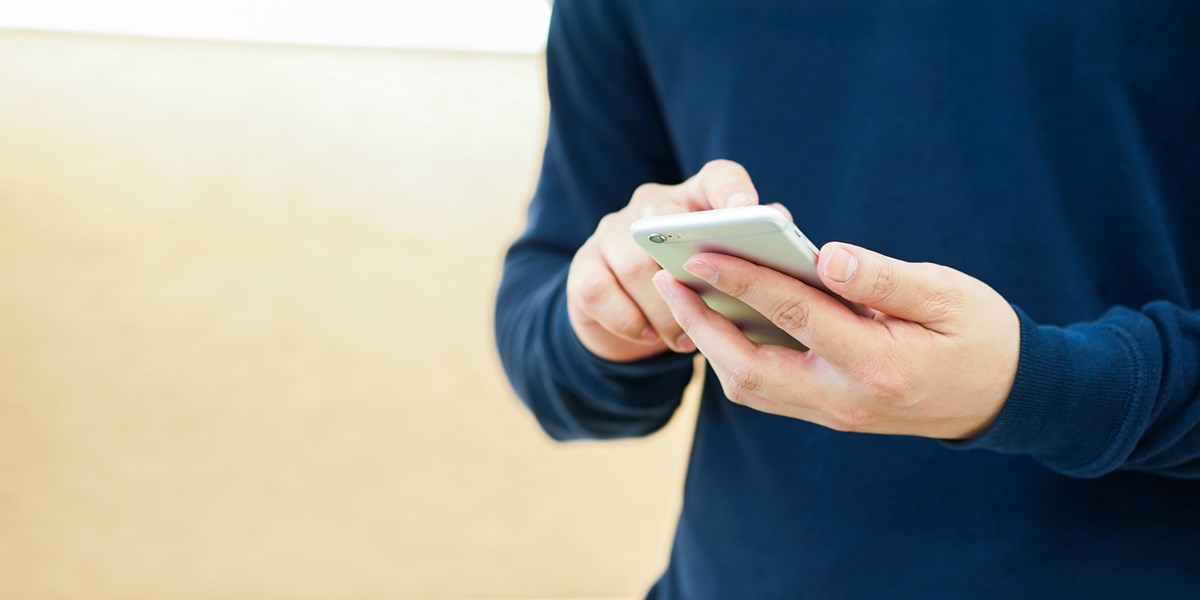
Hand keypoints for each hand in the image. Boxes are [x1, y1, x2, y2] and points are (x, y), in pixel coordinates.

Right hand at [567, 159, 765, 361]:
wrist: (630, 316)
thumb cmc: (696, 289)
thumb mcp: (727, 272)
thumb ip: (755, 256)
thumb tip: (786, 248)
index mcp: (698, 198)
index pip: (719, 178)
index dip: (733, 192)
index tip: (748, 211)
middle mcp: (650, 205)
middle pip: (664, 220)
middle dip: (689, 268)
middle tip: (711, 305)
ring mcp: (610, 234)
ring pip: (633, 265)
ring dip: (664, 310)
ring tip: (686, 340)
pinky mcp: (583, 268)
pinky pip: (601, 293)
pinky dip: (631, 323)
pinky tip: (654, 339)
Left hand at [651, 242, 1020, 438]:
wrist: (1003, 398)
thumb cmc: (979, 333)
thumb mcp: (945, 294)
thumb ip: (882, 276)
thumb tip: (825, 255)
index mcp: (876, 363)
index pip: (793, 316)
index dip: (742, 281)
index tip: (698, 254)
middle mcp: (845, 398)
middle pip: (750, 367)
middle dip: (701, 322)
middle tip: (664, 277)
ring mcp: (834, 414)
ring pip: (750, 387)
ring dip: (710, 344)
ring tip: (683, 296)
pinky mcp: (829, 414)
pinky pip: (767, 392)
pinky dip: (735, 359)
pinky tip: (722, 322)